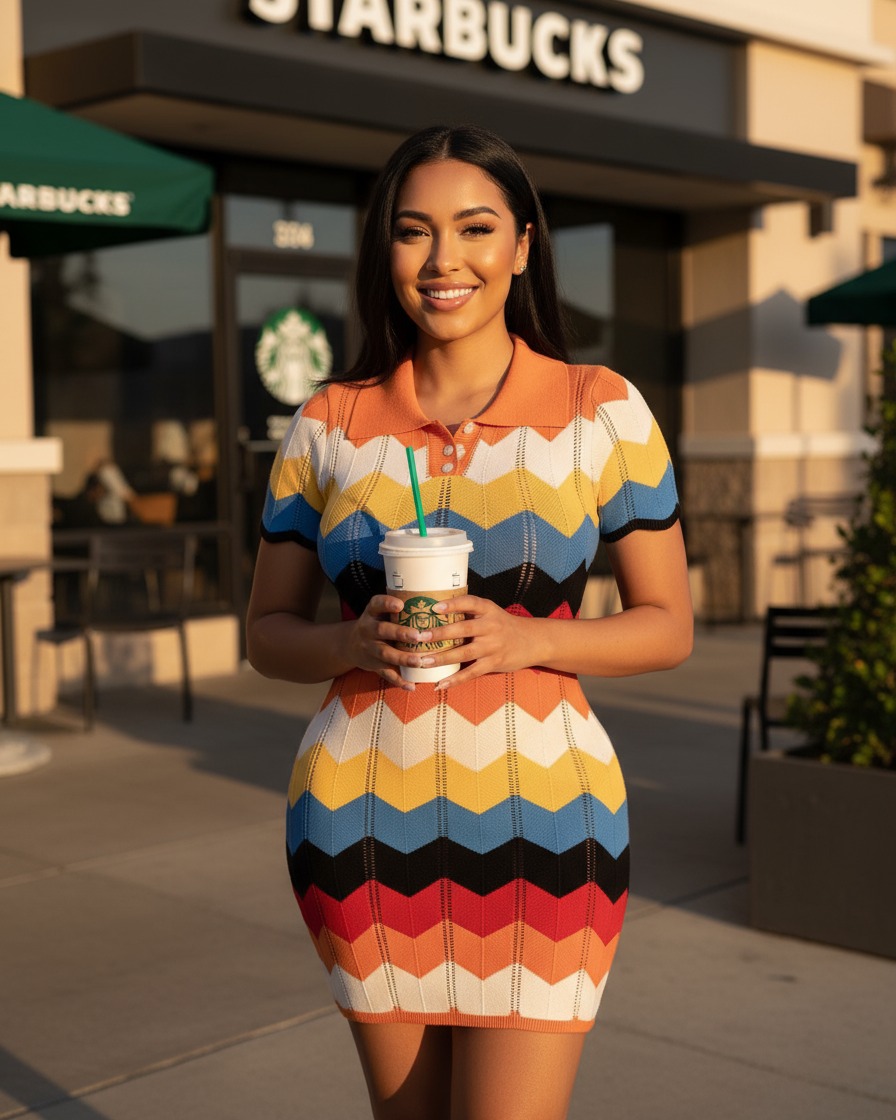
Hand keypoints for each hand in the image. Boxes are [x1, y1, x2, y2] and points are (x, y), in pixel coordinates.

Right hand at [344, 593, 433, 690]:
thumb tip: (440, 602)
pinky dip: (399, 680)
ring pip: (385, 654)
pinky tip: (411, 685)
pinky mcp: (373, 665)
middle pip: (382, 630)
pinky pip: (386, 674)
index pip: (376, 604)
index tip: (401, 604)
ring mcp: (369, 648)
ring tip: (418, 662)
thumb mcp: (380, 612)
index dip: (387, 604)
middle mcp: (368, 629)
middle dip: (400, 633)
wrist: (351, 645)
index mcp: (372, 613)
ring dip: (402, 658)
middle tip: (418, 636)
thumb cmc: (378, 624)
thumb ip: (401, 609)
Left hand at [416, 595, 533, 689]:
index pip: (470, 603)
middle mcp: (490, 627)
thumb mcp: (491, 612)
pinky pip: (471, 673)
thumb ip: (469, 612)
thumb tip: (435, 610)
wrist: (533, 641)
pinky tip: (439, 684)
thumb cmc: (504, 626)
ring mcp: (492, 647)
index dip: (452, 604)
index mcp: (488, 610)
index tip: (434, 607)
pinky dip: (455, 680)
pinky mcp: (493, 663)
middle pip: (463, 629)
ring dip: (442, 658)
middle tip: (420, 637)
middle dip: (440, 634)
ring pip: (464, 653)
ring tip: (423, 661)